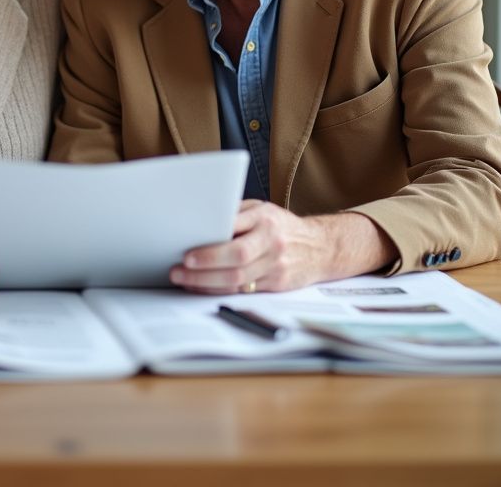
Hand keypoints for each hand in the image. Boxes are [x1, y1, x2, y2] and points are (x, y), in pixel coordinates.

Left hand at [170, 202, 395, 293]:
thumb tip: (199, 222)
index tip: (187, 252)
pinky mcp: (277, 284)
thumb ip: (235, 215)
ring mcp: (276, 266)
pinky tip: (202, 287)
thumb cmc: (281, 225)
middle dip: (203, 268)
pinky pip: (243, 290)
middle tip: (179, 270)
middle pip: (236, 260)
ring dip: (206, 283)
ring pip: (237, 280)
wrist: (321, 247)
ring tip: (183, 279)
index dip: (210, 247)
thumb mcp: (261, 209)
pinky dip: (219, 290)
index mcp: (265, 219)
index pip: (234, 233)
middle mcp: (272, 243)